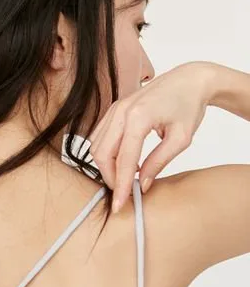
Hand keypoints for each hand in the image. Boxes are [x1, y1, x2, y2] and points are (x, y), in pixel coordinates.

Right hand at [88, 61, 216, 212]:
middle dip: (110, 177)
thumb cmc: (189, 106)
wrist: (189, 80)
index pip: (125, 160)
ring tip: (126, 176)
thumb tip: (142, 185)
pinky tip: (125, 161)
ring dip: (106, 166)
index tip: (119, 206)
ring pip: (96, 146)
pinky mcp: (114, 110)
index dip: (121, 186)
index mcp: (139, 117)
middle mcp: (121, 111)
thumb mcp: (181, 139)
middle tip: (124, 192)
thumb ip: (159, 162)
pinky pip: (99, 137)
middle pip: (102, 154)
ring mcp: (115, 108)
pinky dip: (107, 153)